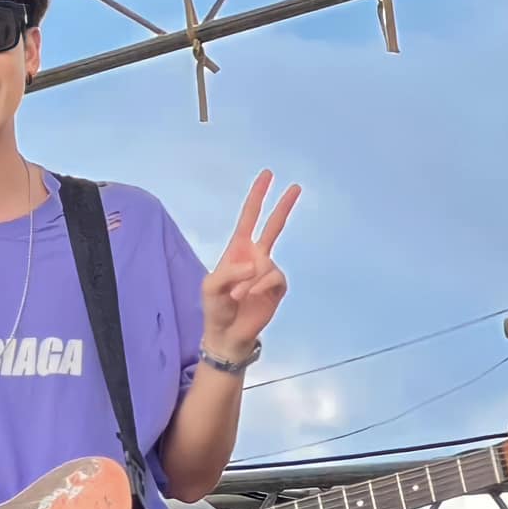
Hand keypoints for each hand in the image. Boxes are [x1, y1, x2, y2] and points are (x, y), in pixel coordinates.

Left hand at [202, 170, 300, 361]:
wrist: (229, 333)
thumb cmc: (216, 307)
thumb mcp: (211, 286)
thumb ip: (229, 272)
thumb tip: (255, 264)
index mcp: (238, 249)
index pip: (249, 216)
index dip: (257, 196)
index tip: (267, 175)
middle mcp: (256, 256)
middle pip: (273, 226)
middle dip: (283, 207)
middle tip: (296, 186)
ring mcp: (268, 270)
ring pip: (267, 264)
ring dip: (252, 281)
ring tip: (238, 296)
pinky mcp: (277, 287)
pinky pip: (274, 279)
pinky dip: (261, 287)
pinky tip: (251, 297)